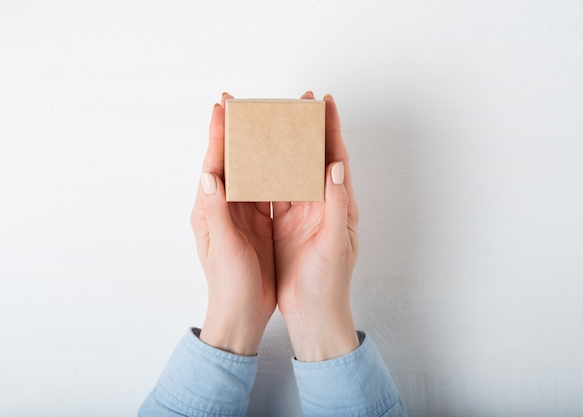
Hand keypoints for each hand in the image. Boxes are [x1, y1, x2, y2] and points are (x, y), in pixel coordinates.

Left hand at [190, 93, 275, 355]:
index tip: (222, 104)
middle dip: (242, 132)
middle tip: (251, 104)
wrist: (242, 312)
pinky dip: (277, 172)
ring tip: (274, 123)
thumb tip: (209, 174)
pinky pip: (269, 190)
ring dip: (262, 148)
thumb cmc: (228, 283)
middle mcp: (225, 205)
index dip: (218, 133)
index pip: (214, 162)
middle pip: (235, 160)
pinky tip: (289, 158)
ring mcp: (243, 213)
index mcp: (210, 207)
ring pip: (254, 172)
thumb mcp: (221, 247)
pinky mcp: (260, 222)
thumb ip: (215, 211)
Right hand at [273, 92, 359, 360]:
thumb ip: (335, 206)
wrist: (312, 314)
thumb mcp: (335, 245)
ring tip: (266, 124)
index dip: (330, 128)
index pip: (334, 157)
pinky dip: (263, 175)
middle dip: (301, 130)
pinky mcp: (281, 225)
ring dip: (279, 148)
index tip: (323, 101)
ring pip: (288, 172)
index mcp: (337, 204)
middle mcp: (319, 203)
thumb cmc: (329, 283)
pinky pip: (271, 192)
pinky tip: (252, 161)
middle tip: (290, 103)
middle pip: (310, 158)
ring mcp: (299, 213)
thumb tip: (334, 166)